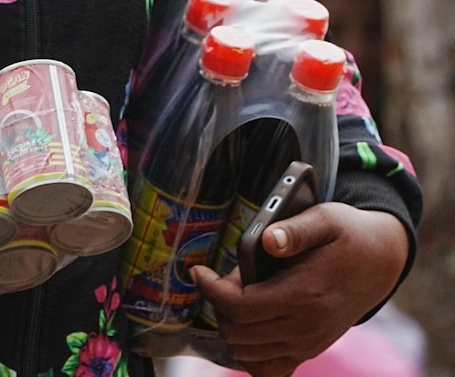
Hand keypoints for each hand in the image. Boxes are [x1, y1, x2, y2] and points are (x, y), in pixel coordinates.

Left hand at [192, 203, 409, 376]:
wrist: (381, 262)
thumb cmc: (348, 236)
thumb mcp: (325, 219)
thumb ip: (294, 230)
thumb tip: (268, 240)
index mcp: (304, 295)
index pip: (240, 307)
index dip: (211, 290)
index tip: (199, 271)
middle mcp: (306, 327)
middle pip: (237, 333)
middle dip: (220, 305)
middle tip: (225, 280)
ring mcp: (309, 343)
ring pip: (247, 352)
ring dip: (232, 326)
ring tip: (240, 296)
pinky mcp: (310, 350)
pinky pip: (269, 369)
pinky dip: (249, 354)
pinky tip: (247, 326)